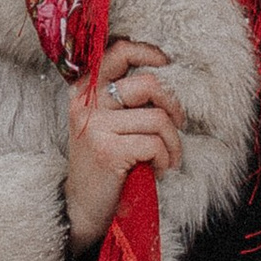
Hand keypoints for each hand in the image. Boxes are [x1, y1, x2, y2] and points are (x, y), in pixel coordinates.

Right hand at [65, 37, 183, 250]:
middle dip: (174, 105)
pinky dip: (165, 159)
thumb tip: (163, 73)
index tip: (167, 64)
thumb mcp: (104, 124)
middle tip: (179, 123)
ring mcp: (95, 127)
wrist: (82, 208)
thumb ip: (122, 98)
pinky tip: (158, 170)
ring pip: (158, 119)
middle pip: (148, 84)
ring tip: (169, 157)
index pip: (118, 52)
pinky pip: (155, 145)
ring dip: (173, 142)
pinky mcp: (108, 151)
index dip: (149, 53)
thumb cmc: (102, 164)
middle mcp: (85, 104)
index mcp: (84, 91)